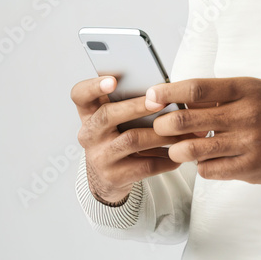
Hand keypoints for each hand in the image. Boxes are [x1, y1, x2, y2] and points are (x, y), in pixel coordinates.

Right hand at [70, 76, 217, 204]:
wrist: (107, 178)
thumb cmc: (117, 137)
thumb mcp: (115, 119)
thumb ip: (129, 102)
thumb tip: (163, 90)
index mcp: (89, 113)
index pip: (80, 94)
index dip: (93, 86)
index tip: (113, 81)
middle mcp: (89, 134)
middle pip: (107, 115)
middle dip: (136, 107)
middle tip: (160, 102)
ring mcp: (99, 157)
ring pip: (131, 140)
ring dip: (159, 134)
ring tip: (180, 129)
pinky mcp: (114, 177)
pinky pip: (144, 166)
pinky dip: (165, 159)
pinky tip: (179, 155)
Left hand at [146, 77, 260, 183]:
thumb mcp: (254, 90)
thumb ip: (221, 95)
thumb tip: (179, 97)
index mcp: (245, 89)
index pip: (196, 88)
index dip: (168, 92)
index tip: (151, 96)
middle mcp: (246, 114)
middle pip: (188, 120)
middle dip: (164, 125)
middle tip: (157, 127)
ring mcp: (248, 142)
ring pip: (194, 150)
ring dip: (177, 151)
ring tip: (175, 149)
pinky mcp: (250, 167)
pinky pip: (210, 170)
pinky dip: (201, 166)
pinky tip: (204, 161)